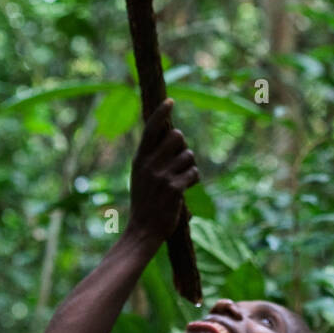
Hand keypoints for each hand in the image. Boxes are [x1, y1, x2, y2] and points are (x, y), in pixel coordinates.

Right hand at [127, 99, 198, 241]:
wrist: (142, 231)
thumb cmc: (144, 201)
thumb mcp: (139, 175)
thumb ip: (151, 156)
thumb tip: (171, 133)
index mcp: (139, 159)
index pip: (150, 129)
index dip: (161, 113)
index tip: (170, 101)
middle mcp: (149, 164)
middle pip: (177, 136)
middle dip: (183, 146)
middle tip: (180, 160)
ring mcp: (162, 176)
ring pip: (189, 155)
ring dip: (189, 166)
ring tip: (180, 180)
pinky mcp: (174, 189)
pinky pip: (194, 173)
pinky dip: (193, 180)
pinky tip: (184, 190)